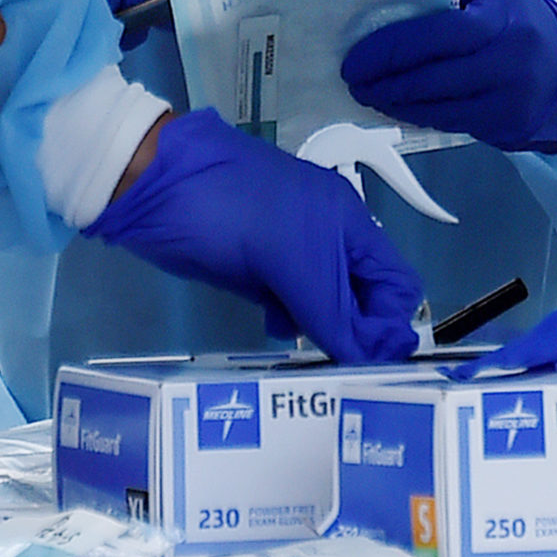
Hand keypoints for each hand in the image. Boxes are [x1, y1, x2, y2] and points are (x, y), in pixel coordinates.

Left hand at [86, 111, 423, 362]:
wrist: (159, 185)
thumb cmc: (234, 212)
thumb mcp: (292, 262)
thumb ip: (335, 315)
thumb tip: (374, 360)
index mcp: (351, 226)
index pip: (398, 284)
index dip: (392, 325)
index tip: (373, 366)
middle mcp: (329, 239)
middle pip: (364, 300)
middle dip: (357, 335)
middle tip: (338, 372)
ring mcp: (292, 254)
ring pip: (326, 306)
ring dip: (323, 332)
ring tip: (309, 358)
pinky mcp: (258, 269)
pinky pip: (292, 303)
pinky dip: (292, 320)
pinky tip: (276, 329)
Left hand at [340, 0, 556, 153]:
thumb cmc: (521, 19)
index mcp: (500, 17)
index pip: (438, 34)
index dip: (392, 48)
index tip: (357, 58)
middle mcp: (508, 60)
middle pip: (434, 77)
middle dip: (385, 82)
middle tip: (353, 81)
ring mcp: (509, 98)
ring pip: (439, 107)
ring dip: (396, 104)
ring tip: (368, 95)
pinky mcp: (507, 126)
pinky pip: (452, 124)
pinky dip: (420, 117)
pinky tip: (398, 109)